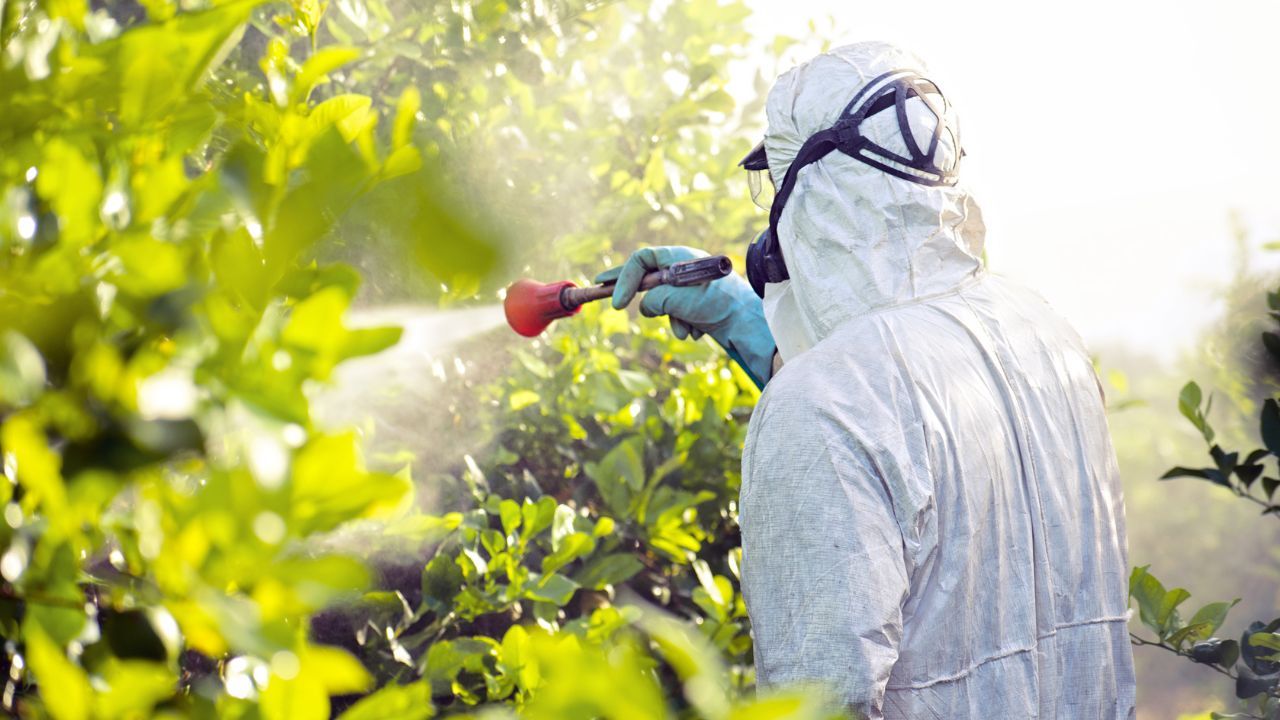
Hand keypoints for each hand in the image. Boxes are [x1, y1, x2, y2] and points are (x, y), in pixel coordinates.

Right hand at [595, 246, 776, 387]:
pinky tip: (700, 330)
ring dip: (671, 319)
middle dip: (633, 292)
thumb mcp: (678, 299)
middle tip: (603, 290)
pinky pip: (677, 316)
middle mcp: (684, 269)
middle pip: (647, 277)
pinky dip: (683, 325)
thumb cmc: (717, 303)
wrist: (748, 323)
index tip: (616, 302)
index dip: (624, 278)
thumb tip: (646, 308)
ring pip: (662, 304)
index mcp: (680, 258)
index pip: (642, 259)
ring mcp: (690, 288)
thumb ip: (654, 300)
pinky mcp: (697, 306)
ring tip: (687, 325)